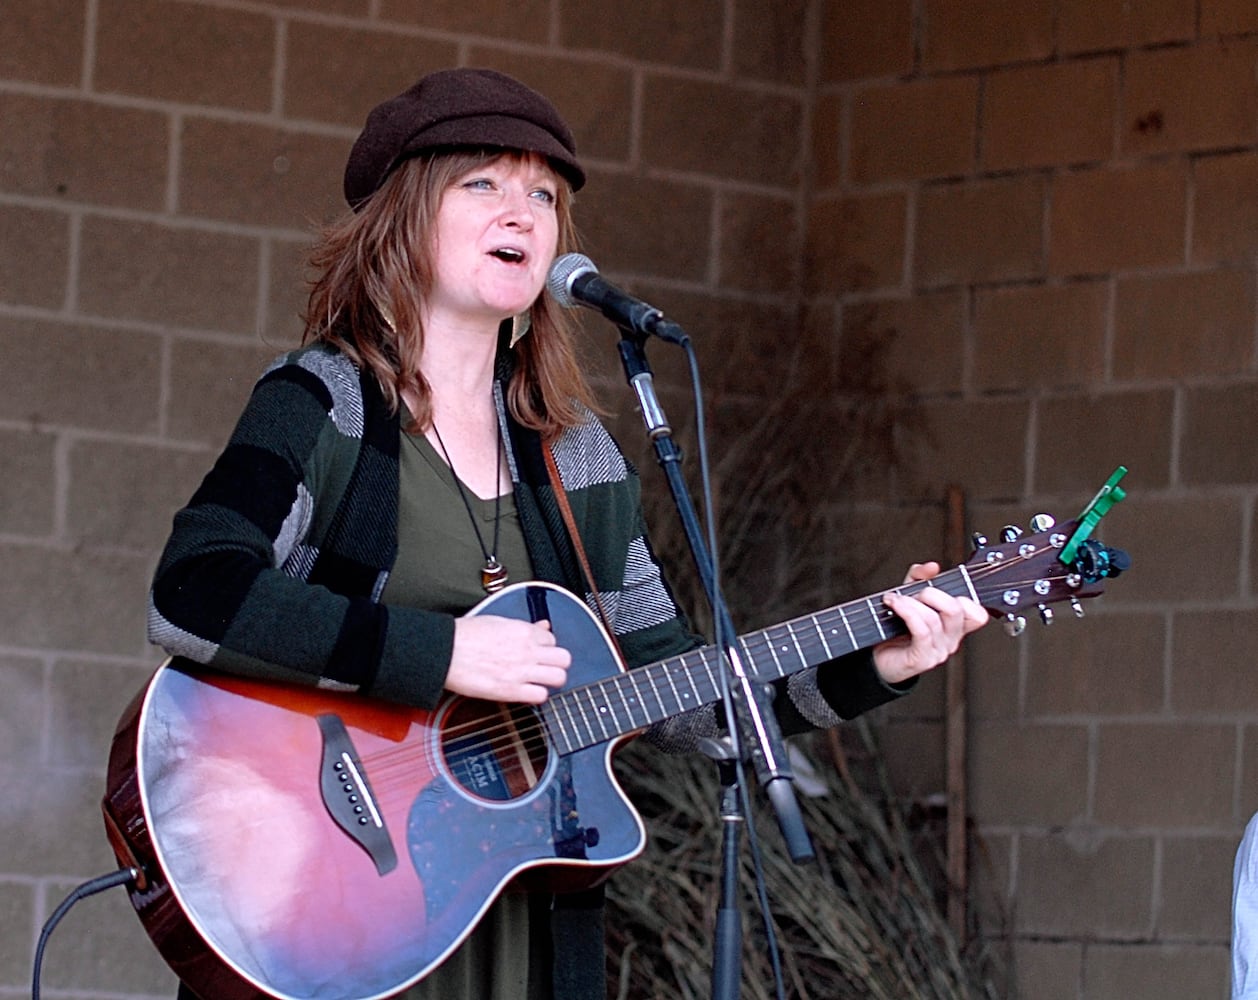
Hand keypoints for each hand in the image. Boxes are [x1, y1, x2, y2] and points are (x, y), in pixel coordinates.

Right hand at [445, 615, 571, 703]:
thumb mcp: (498, 621)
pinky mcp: (511, 690)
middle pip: (564, 658)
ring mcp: (521, 671)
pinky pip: (540, 696)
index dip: (546, 647)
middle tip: (546, 668)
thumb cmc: (465, 635)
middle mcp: (527, 650)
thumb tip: (543, 625)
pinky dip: (537, 696)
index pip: (553, 639)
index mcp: (524, 631)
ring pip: (559, 677)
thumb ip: (525, 626)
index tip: (540, 652)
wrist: (446, 651)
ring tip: (540, 681)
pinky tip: (527, 692)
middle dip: (557, 664)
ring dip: (551, 680)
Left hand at [872, 562, 988, 685]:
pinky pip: (922, 631)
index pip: (977, 614)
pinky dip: (906, 612)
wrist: (877, 658)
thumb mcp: (909, 596)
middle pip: (957, 610)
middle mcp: (951, 640)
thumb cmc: (895, 629)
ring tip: (894, 599)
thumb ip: (919, 578)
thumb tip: (931, 566)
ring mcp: (938, 651)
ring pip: (934, 619)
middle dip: (932, 593)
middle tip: (914, 593)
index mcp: (954, 626)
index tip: (940, 587)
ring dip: (910, 602)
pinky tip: (894, 605)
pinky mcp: (923, 658)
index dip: (965, 597)